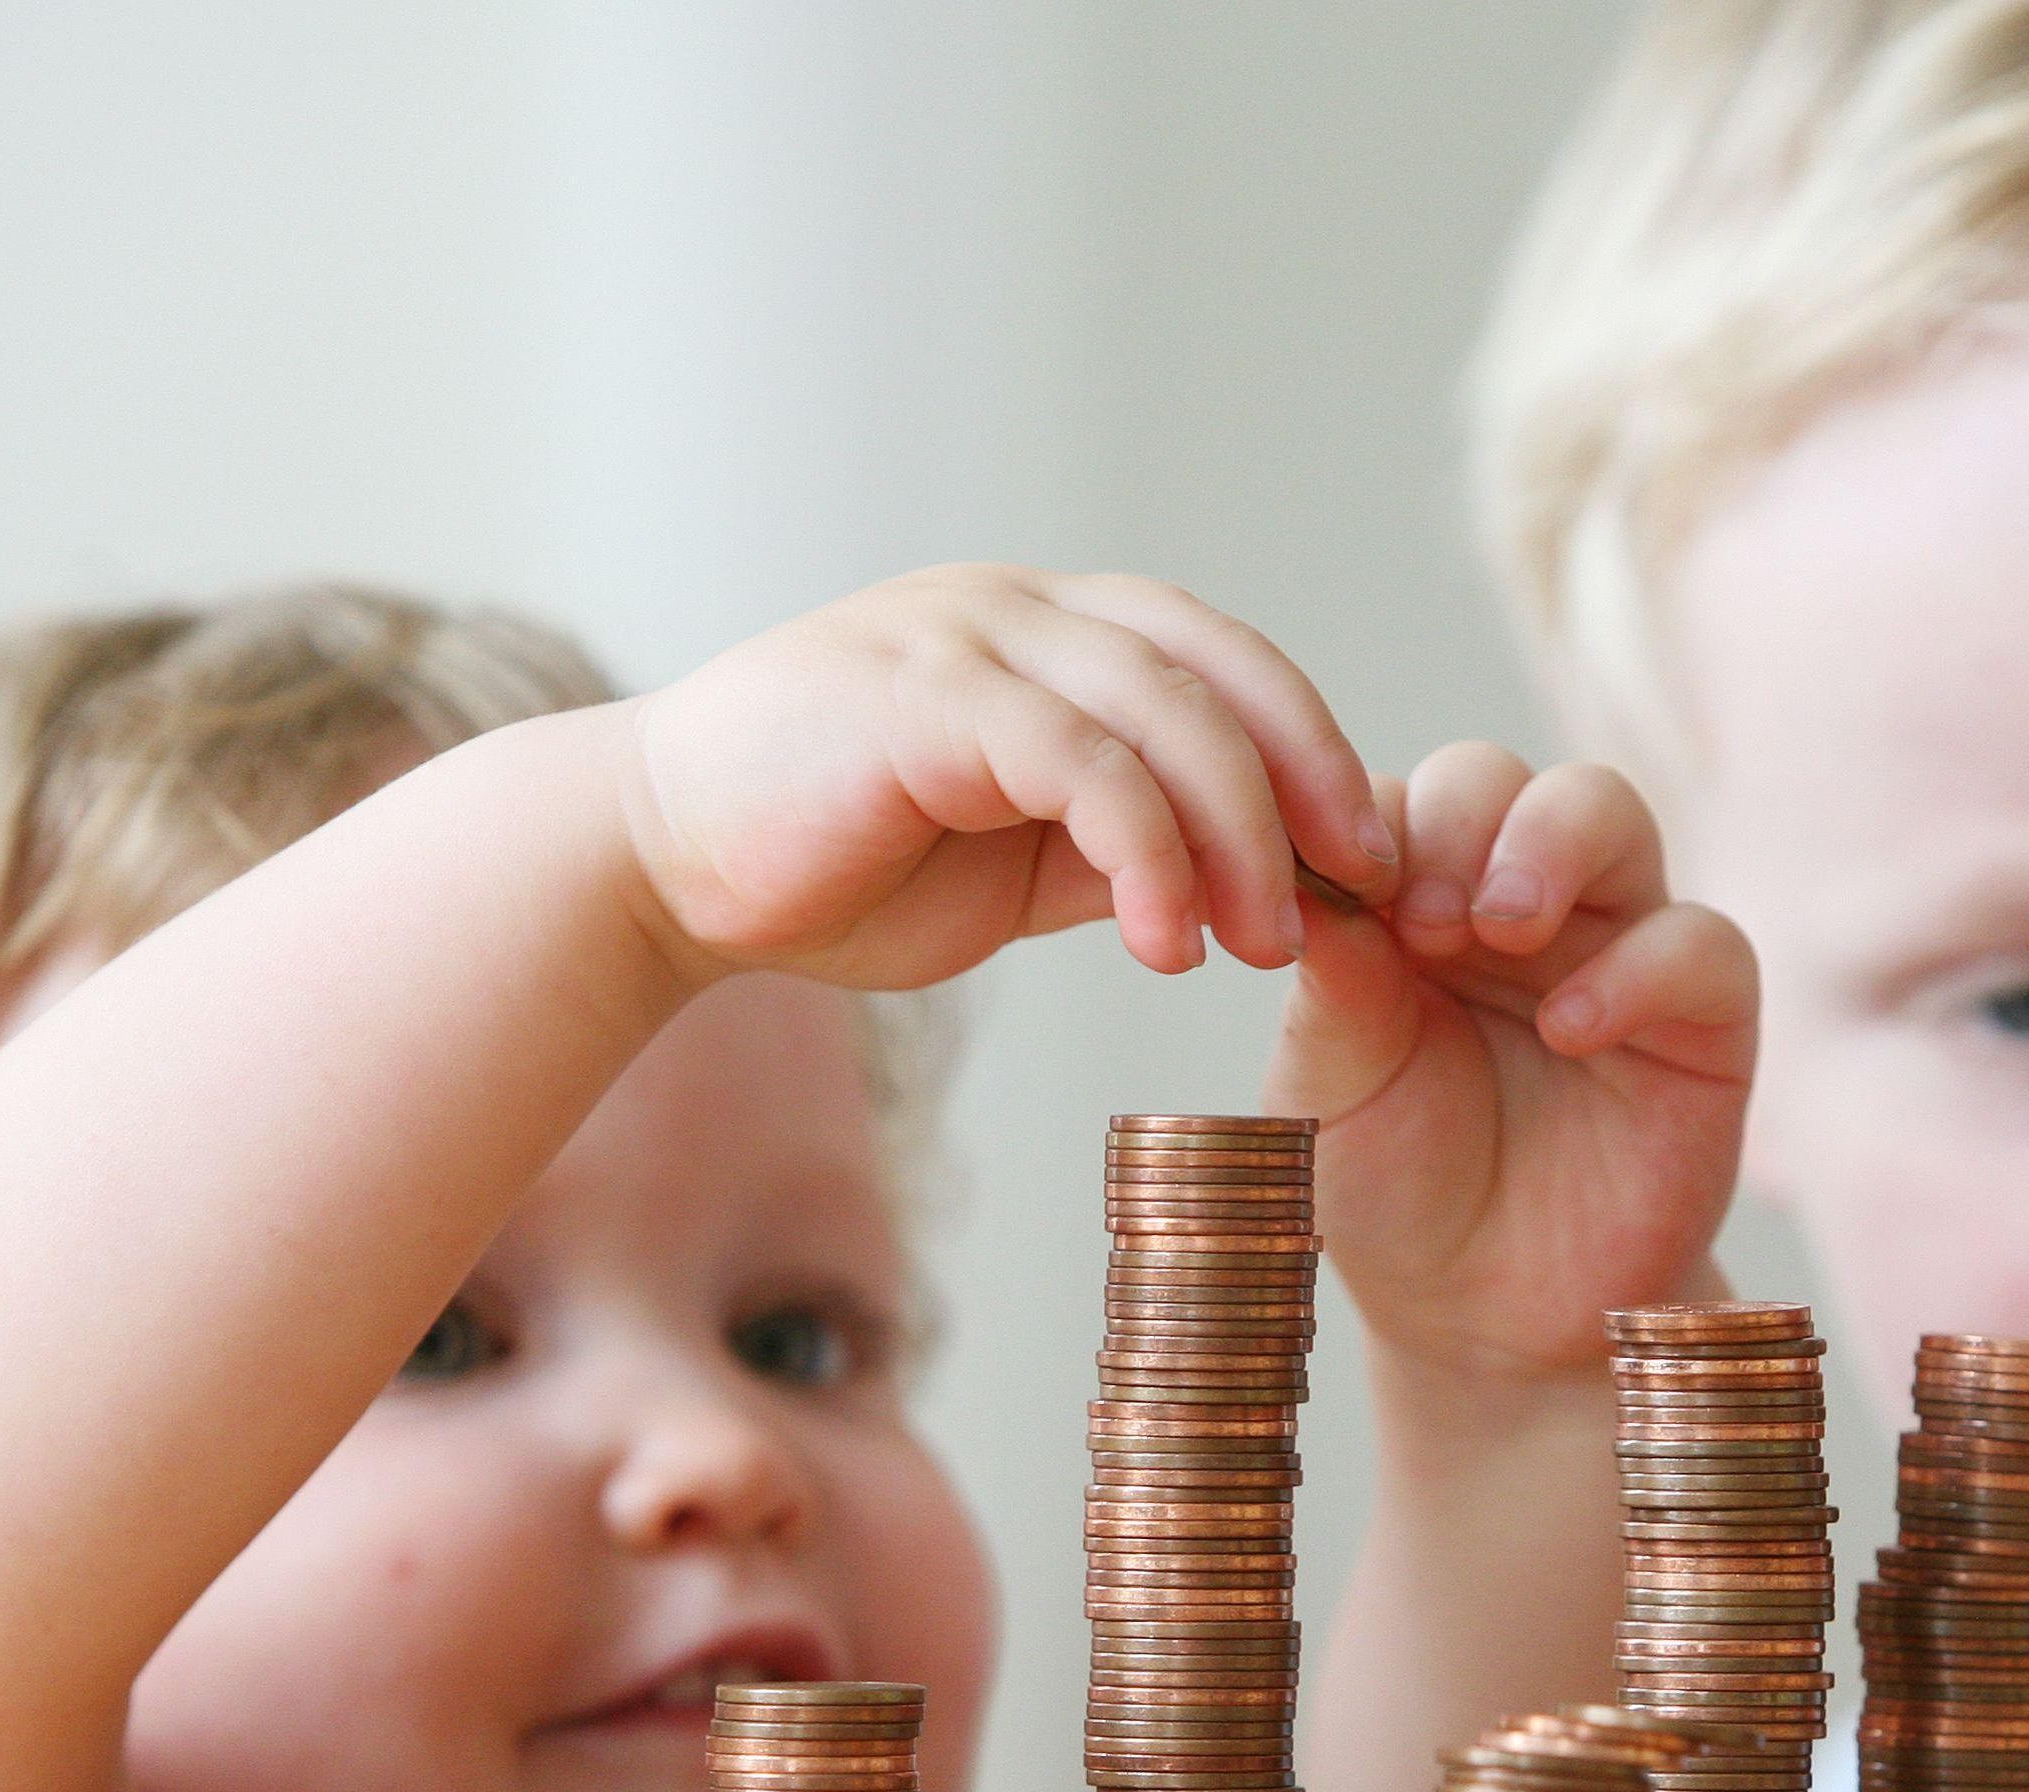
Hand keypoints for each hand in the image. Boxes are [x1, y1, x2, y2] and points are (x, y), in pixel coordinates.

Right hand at [621, 566, 1399, 987]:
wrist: (659, 867)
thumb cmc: (835, 864)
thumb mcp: (1015, 860)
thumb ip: (1119, 846)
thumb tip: (1256, 887)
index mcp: (1049, 633)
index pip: (1221, 658)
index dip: (1312, 747)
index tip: (1369, 859)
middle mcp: (1016, 610)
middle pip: (1213, 669)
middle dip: (1304, 783)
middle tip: (1359, 895)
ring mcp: (964, 639)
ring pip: (1158, 711)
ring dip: (1234, 835)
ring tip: (1262, 945)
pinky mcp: (918, 696)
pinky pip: (1074, 761)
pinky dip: (1144, 851)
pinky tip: (1167, 941)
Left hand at [1267, 742, 1756, 1381]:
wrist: (1482, 1321)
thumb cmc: (1397, 1189)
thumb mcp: (1332, 1089)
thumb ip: (1330, 984)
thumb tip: (1303, 871)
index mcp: (1406, 902)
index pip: (1390, 802)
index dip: (1357, 825)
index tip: (1325, 892)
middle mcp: (1509, 903)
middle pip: (1496, 777)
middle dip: (1456, 821)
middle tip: (1421, 920)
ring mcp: (1609, 946)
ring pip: (1607, 809)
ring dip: (1549, 842)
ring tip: (1501, 926)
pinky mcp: (1698, 1018)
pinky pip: (1698, 944)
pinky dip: (1636, 969)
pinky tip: (1570, 1031)